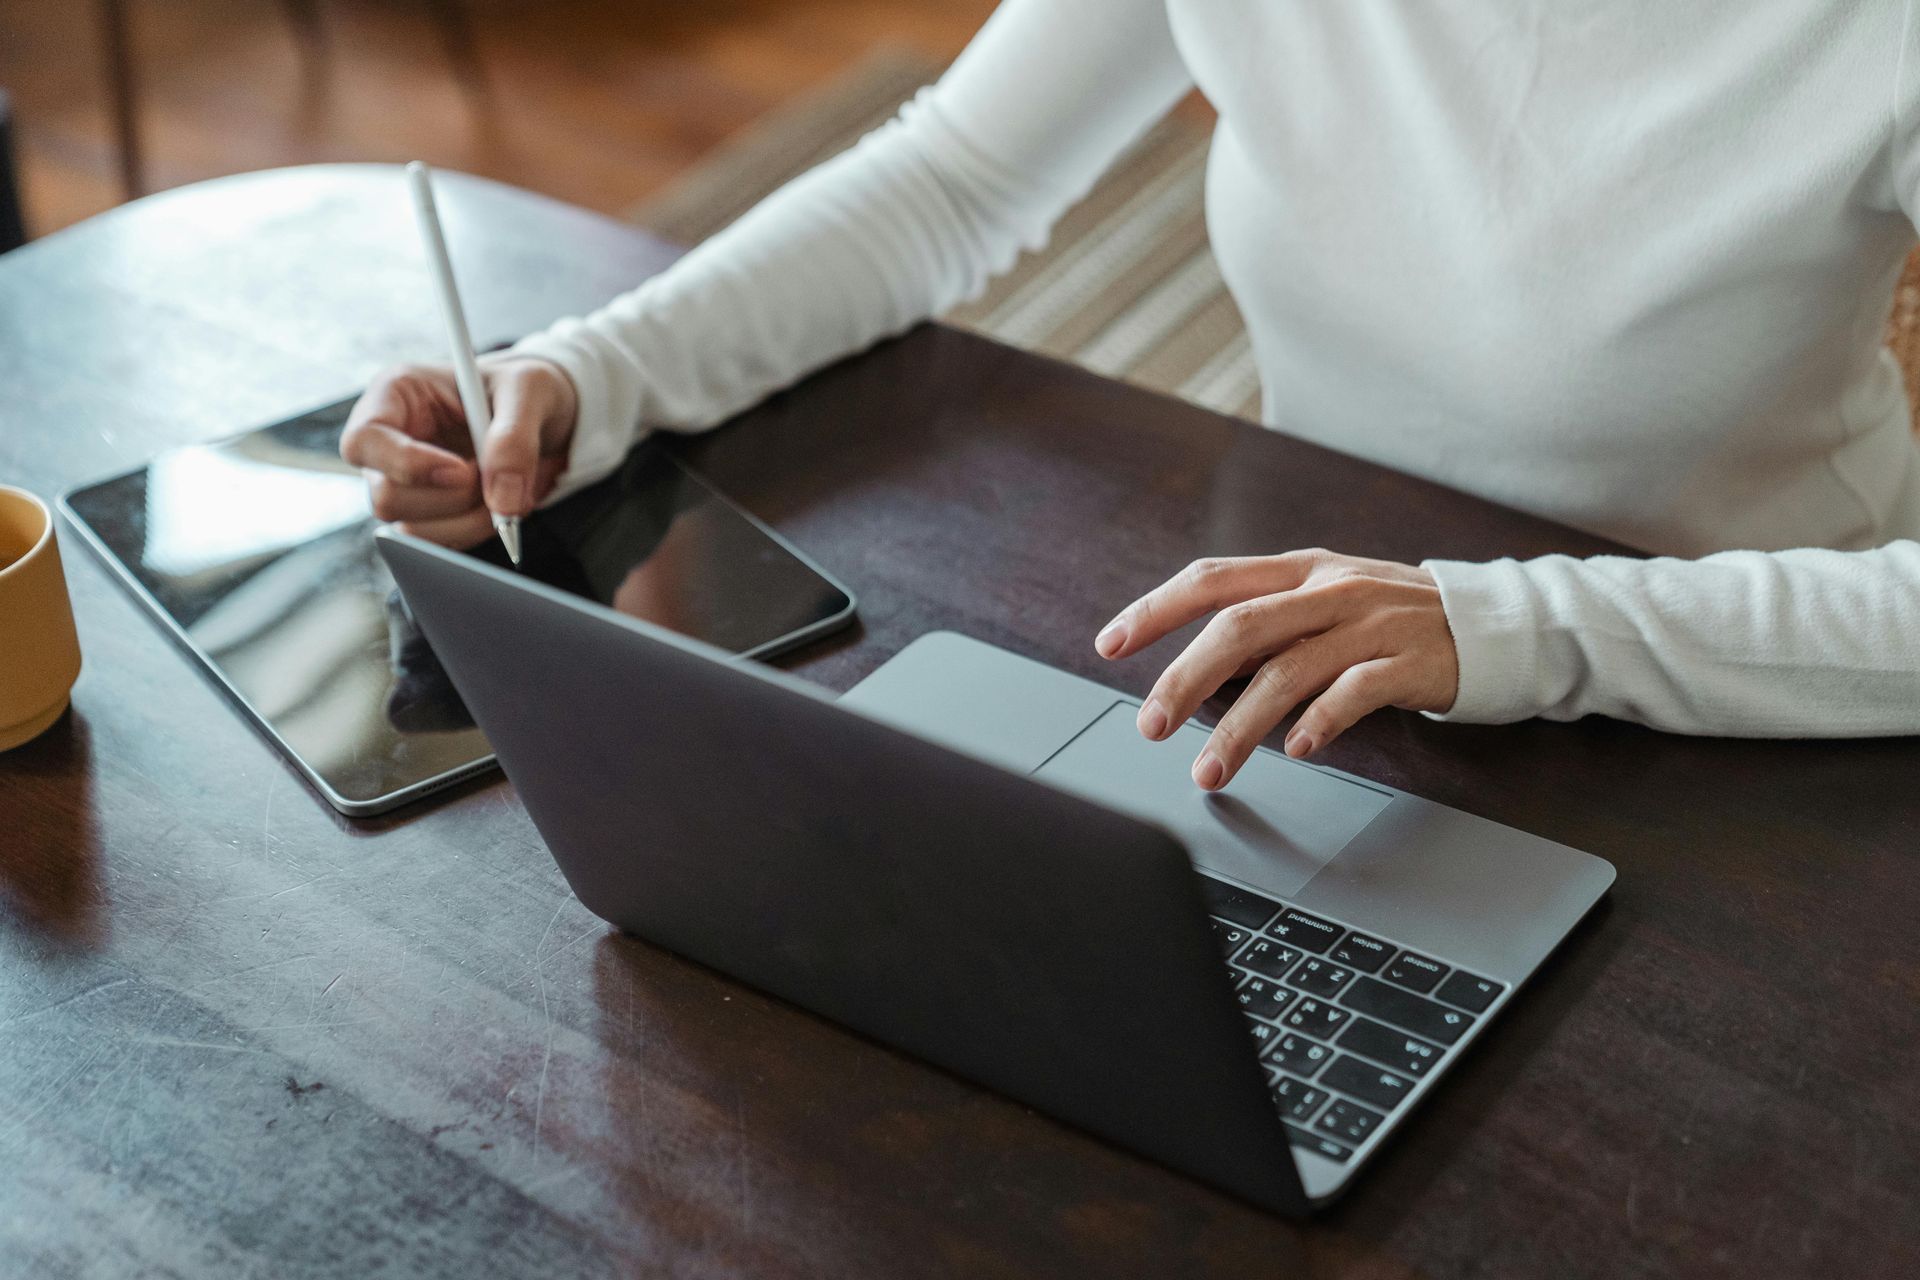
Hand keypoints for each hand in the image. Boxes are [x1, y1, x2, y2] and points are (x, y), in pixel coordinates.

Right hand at [339, 357, 578, 547]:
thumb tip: (502, 501)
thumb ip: (515, 438)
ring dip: (470, 521)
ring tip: (512, 489)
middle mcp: (388, 443)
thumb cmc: (523, 388)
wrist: (544, 414)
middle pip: (387, 497)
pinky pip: (440, 543)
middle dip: (453, 499)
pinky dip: (479, 531)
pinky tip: (504, 503)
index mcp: (394, 394)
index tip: (462, 470)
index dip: (407, 464)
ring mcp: (403, 483)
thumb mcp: (530, 389)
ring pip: (413, 530)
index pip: (363, 441)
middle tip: (499, 477)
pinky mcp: (427, 513)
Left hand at [1093, 550, 1458, 787]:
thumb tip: (1195, 670)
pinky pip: (1355, 692)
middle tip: (1151, 726)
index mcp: (1298, 571)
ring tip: (1211, 770)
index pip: (1211, 579)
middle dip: (1185, 679)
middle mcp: (1329, 589)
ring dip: (1241, 726)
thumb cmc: (1391, 620)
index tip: (1110, 643)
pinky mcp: (1409, 662)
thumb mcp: (1323, 604)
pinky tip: (1297, 750)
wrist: (1491, 624)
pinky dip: (1320, 722)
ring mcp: (1370, 624)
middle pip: (1239, 627)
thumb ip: (1266, 627)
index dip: (1156, 609)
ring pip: (1288, 670)